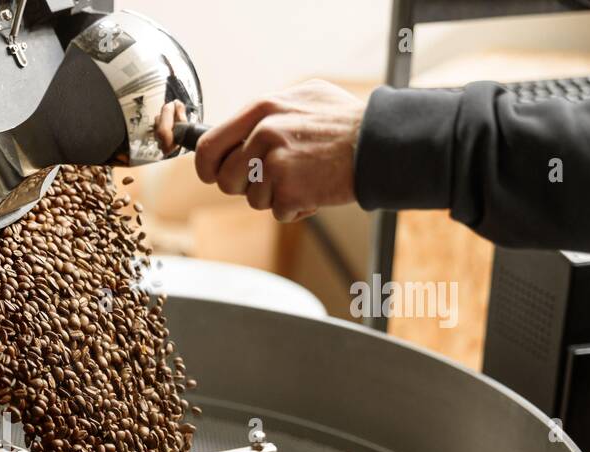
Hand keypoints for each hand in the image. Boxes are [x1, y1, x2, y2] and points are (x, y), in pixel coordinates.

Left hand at [159, 80, 365, 222]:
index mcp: (261, 108)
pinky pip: (278, 212)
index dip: (208, 168)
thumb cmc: (347, 122)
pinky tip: (317, 189)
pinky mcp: (288, 188)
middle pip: (226, 180)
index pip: (208, 145)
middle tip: (274, 179)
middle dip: (245, 187)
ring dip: (276, 197)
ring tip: (305, 177)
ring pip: (253, 199)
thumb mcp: (303, 99)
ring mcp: (274, 161)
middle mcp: (263, 132)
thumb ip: (266, 114)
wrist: (381, 142)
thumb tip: (235, 133)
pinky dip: (297, 209)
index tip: (214, 176)